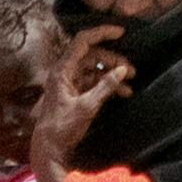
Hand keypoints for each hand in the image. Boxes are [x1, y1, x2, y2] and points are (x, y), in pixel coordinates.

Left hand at [29, 25, 133, 181]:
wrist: (49, 148)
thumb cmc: (63, 127)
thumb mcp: (87, 107)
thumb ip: (105, 87)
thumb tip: (122, 70)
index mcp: (63, 69)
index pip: (83, 41)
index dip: (102, 33)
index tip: (121, 32)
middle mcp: (65, 72)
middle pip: (92, 56)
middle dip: (113, 60)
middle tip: (132, 71)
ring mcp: (70, 82)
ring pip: (95, 69)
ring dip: (113, 74)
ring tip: (131, 83)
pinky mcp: (75, 94)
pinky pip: (94, 82)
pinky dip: (108, 86)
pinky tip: (123, 93)